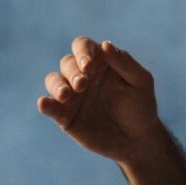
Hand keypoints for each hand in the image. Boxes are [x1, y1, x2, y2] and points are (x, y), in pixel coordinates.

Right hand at [38, 37, 168, 163]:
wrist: (138, 139)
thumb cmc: (142, 105)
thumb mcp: (141, 82)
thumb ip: (124, 63)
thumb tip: (105, 44)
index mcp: (100, 61)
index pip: (83, 46)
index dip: (82, 51)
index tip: (88, 65)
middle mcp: (82, 75)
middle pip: (67, 62)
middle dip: (73, 71)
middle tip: (83, 84)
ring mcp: (72, 95)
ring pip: (53, 80)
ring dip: (57, 85)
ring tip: (66, 95)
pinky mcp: (65, 116)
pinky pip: (50, 107)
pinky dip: (45, 104)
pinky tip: (44, 103)